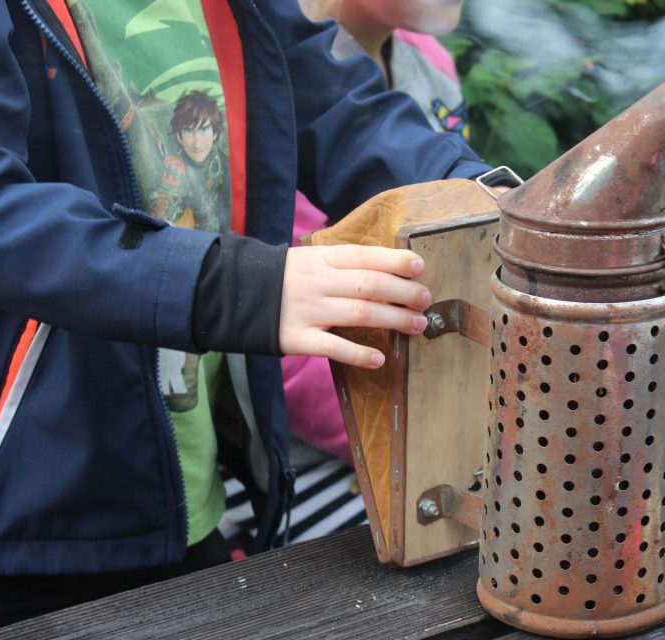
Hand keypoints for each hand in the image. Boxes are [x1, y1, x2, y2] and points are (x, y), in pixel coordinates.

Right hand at [279, 245, 431, 368]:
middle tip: (425, 301)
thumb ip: (346, 264)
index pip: (364, 256)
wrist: (239, 295)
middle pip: (370, 285)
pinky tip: (379, 358)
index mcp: (323, 259)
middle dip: (404, 292)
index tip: (419, 266)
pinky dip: (359, 354)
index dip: (395, 260)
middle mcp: (318, 282)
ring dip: (394, 320)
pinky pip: (334, 348)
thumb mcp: (313, 259)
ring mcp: (308, 311)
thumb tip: (393, 268)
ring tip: (416, 325)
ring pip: (360, 314)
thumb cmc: (289, 278)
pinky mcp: (298, 338)